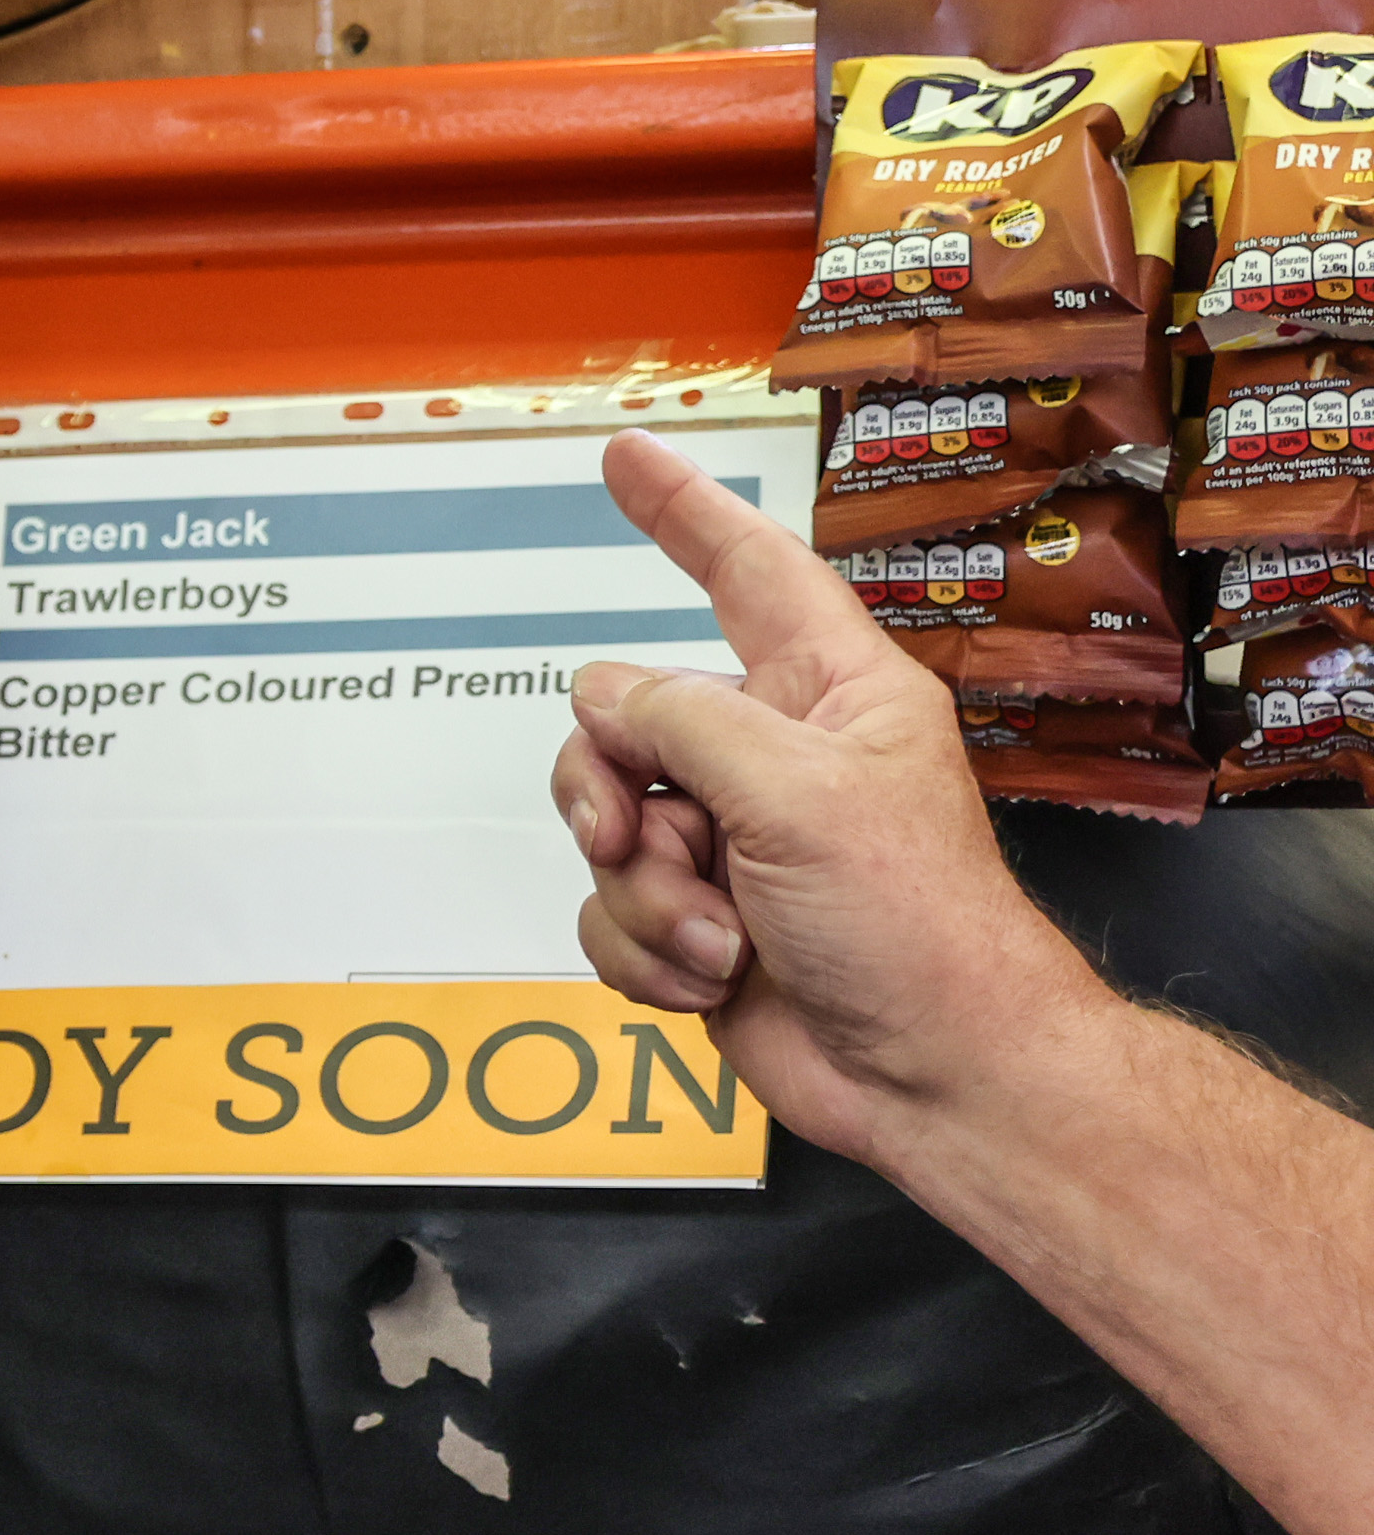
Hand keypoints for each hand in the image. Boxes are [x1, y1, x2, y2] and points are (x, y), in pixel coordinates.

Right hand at [549, 429, 1102, 1154]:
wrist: (931, 1076)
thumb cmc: (919, 930)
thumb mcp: (798, 794)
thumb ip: (683, 722)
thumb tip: (609, 701)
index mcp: (830, 697)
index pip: (747, 571)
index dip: (682, 510)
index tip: (627, 458)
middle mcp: (774, 759)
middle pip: (623, 721)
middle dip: (614, 796)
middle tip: (643, 838)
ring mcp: (731, 844)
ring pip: (603, 828)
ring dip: (645, 896)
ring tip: (719, 935)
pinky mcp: (695, 922)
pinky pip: (604, 911)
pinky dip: (644, 953)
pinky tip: (712, 976)